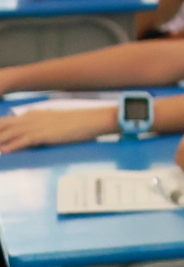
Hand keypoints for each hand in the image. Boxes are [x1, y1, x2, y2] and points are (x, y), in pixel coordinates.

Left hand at [0, 105, 114, 152]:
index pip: (7, 121)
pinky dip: (12, 146)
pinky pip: (24, 140)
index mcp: (34, 114)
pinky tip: (4, 151)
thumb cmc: (77, 122)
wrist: (92, 119)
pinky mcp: (45, 134)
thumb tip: (30, 134)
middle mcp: (33, 118)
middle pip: (4, 125)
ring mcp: (38, 125)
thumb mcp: (55, 121)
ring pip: (10, 133)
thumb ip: (40, 124)